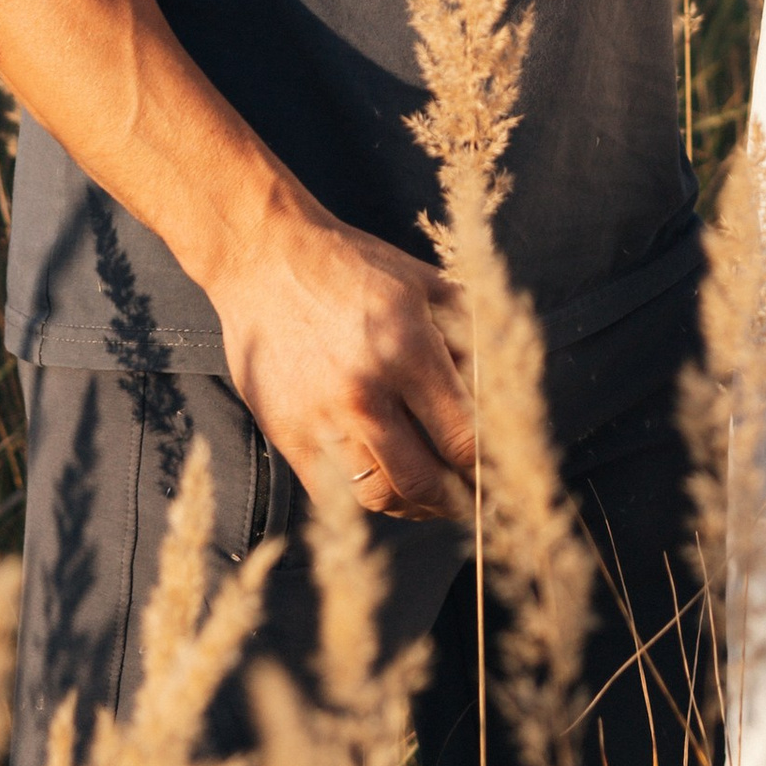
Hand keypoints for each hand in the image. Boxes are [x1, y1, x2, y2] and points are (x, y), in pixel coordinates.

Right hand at [210, 191, 475, 522]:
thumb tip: (501, 389)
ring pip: (380, 496)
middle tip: (471, 500)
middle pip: (425, 481)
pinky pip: (334, 494)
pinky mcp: (289, 434)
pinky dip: (367, 499)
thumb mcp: (422, 282)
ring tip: (430, 500)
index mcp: (408, 350)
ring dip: (414, 507)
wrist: (265, 258)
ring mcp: (322, 419)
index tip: (497, 474)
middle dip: (457, 499)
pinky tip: (386, 488)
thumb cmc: (352, 265)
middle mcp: (365, 392)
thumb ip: (467, 333)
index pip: (463, 439)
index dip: (486, 467)